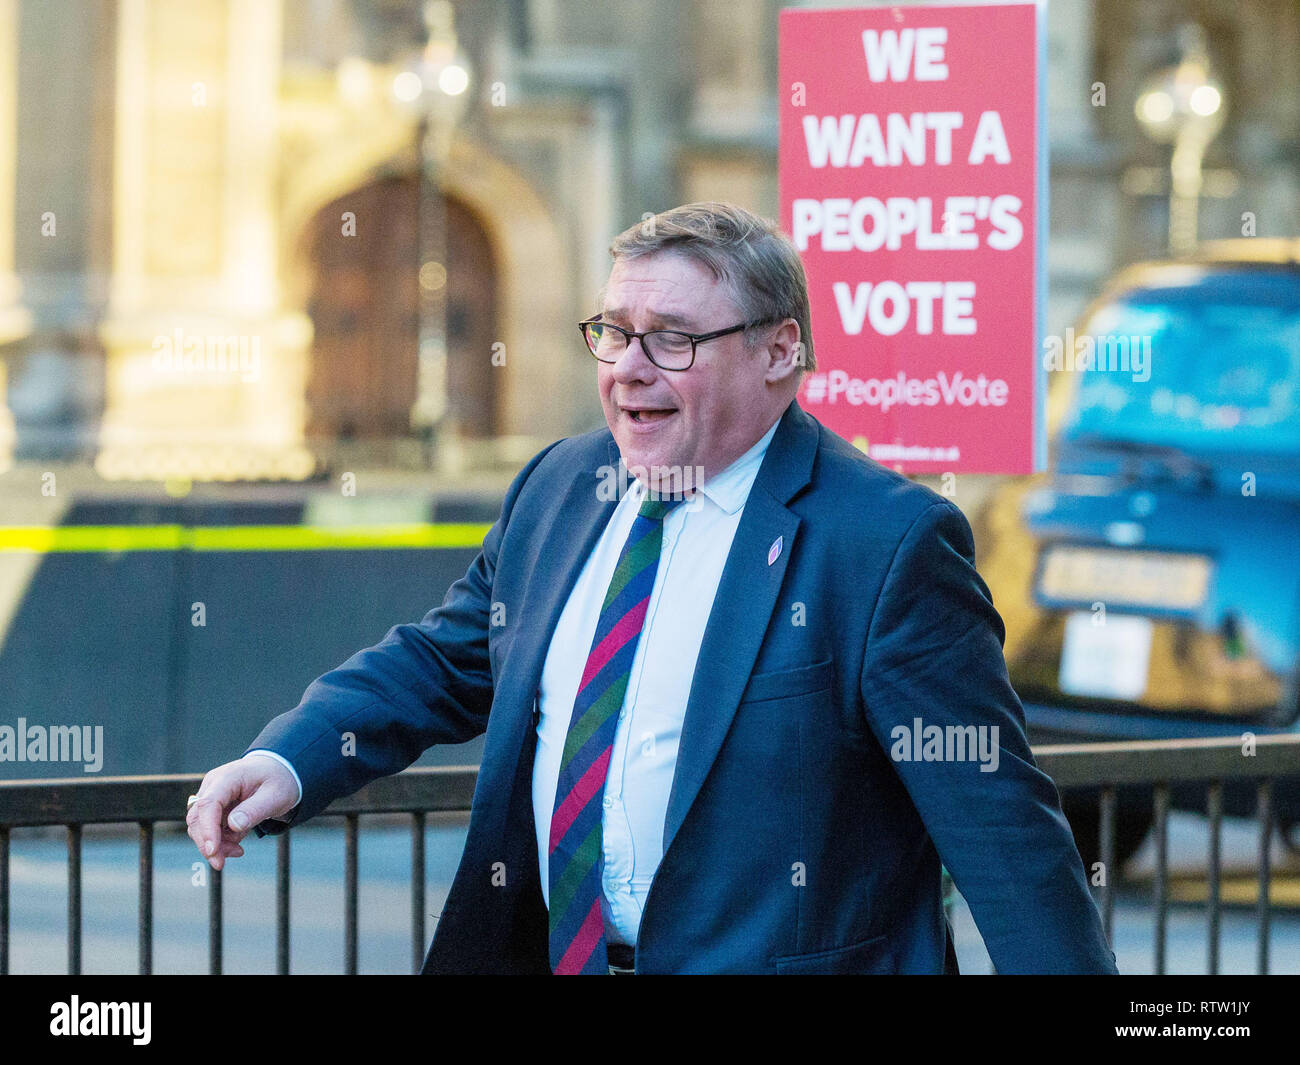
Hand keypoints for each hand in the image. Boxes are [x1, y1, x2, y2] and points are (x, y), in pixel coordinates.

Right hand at [186, 755, 298, 869]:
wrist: (278, 772)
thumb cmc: (279, 781)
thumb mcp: (276, 795)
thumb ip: (255, 810)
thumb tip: (234, 825)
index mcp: (228, 777)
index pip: (208, 804)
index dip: (208, 829)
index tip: (213, 851)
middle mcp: (213, 785)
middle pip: (197, 818)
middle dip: (209, 843)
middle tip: (227, 860)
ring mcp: (210, 795)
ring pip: (200, 826)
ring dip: (215, 844)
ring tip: (238, 850)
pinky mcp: (213, 807)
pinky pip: (208, 828)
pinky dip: (219, 841)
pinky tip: (236, 843)